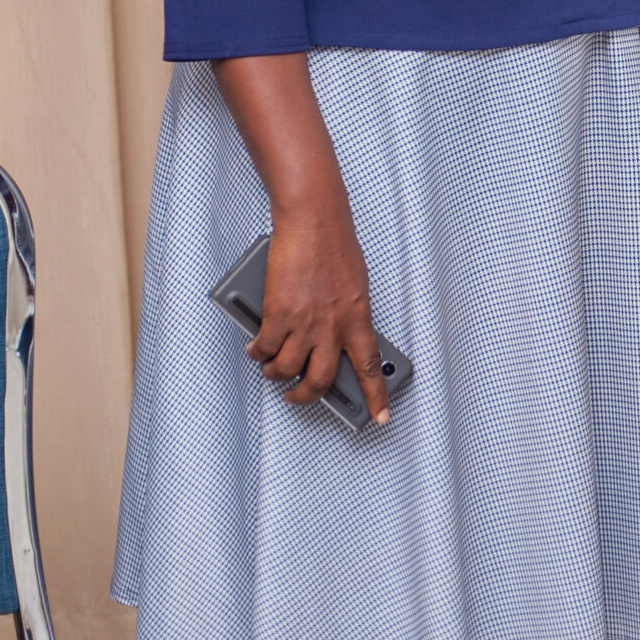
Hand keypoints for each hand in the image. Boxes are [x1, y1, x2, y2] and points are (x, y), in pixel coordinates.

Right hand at [248, 194, 391, 424]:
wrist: (314, 222)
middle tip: (298, 397)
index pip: (371, 367)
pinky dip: (259, 352)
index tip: (382, 417)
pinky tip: (257, 349)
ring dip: (277, 374)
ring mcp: (305, 323)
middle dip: (307, 396)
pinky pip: (266, 347)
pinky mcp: (279, 314)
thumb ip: (348, 315)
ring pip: (288, 369)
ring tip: (273, 370)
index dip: (377, 397)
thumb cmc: (335, 245)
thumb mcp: (356, 286)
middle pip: (321, 380)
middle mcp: (333, 327)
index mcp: (359, 319)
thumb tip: (336, 335)